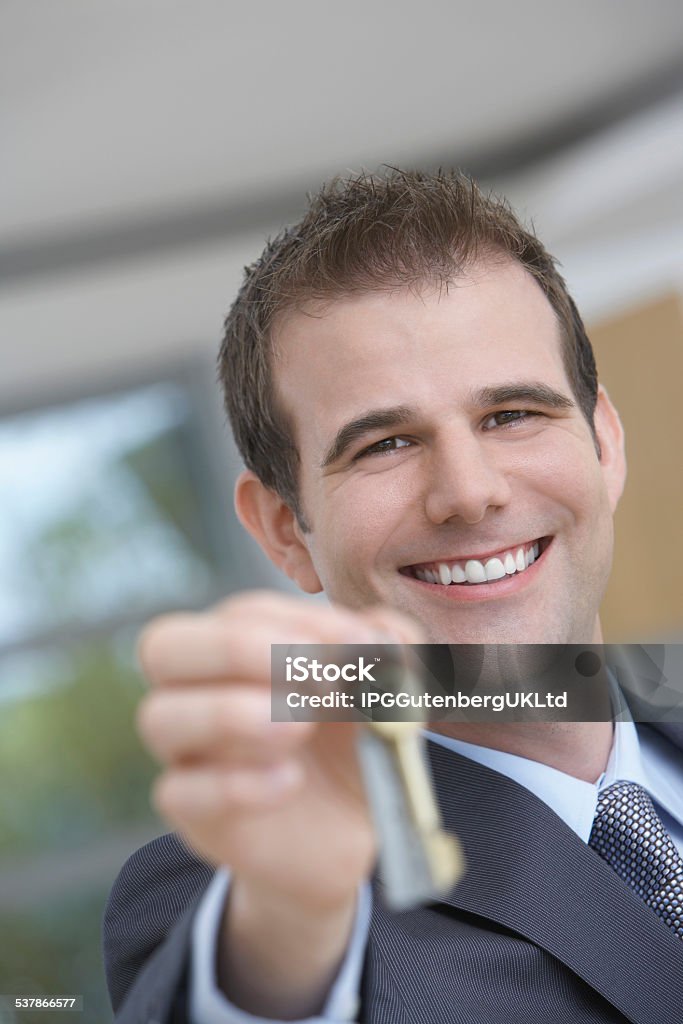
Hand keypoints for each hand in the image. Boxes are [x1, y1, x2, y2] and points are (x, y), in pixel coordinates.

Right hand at [136, 590, 421, 911]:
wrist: (349, 830)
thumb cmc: (352, 740)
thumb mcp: (382, 689)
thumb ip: (390, 651)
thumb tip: (386, 639)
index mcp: (239, 646)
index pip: (241, 613)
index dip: (298, 622)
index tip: (357, 645)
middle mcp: (196, 690)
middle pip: (164, 646)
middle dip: (235, 649)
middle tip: (315, 676)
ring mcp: (188, 752)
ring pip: (160, 717)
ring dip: (229, 713)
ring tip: (298, 728)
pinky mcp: (193, 813)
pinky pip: (179, 792)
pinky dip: (234, 784)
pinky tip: (289, 780)